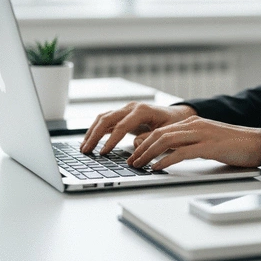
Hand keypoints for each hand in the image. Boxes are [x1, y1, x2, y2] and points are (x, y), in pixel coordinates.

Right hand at [80, 102, 196, 153]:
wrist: (177, 115)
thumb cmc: (173, 123)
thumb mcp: (167, 132)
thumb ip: (150, 138)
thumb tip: (135, 144)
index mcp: (142, 110)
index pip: (122, 125)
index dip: (111, 140)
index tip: (103, 152)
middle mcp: (131, 107)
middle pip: (107, 118)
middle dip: (95, 135)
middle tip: (86, 151)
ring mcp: (126, 109)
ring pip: (103, 118)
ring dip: (92, 132)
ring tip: (84, 147)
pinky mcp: (123, 115)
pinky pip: (106, 120)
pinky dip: (97, 129)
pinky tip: (90, 140)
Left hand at [126, 116, 260, 169]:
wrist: (257, 142)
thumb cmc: (234, 144)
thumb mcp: (207, 140)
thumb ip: (190, 143)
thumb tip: (171, 155)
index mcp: (192, 122)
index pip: (161, 130)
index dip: (145, 142)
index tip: (135, 153)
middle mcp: (194, 125)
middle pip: (159, 134)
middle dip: (142, 148)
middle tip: (131, 161)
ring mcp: (201, 134)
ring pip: (166, 141)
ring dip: (149, 154)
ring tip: (139, 165)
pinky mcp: (209, 146)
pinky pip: (181, 153)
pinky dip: (166, 160)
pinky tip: (157, 168)